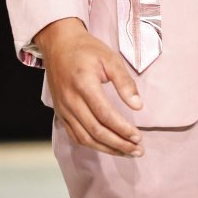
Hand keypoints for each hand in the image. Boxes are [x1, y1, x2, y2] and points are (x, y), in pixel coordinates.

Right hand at [35, 18, 144, 157]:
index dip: (122, 129)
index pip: (105, 115)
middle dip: (118, 144)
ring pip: (85, 138)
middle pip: (96, 131)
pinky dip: (92, 145)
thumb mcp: (110, 58)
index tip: (138, 137)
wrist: (60, 44)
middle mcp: (71, 100)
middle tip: (137, 150)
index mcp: (84, 84)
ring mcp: (63, 109)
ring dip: (107, 148)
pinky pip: (75, 135)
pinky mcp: (60, 113)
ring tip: (126, 152)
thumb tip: (138, 106)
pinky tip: (106, 147)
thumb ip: (124, 82)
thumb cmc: (87, 49)